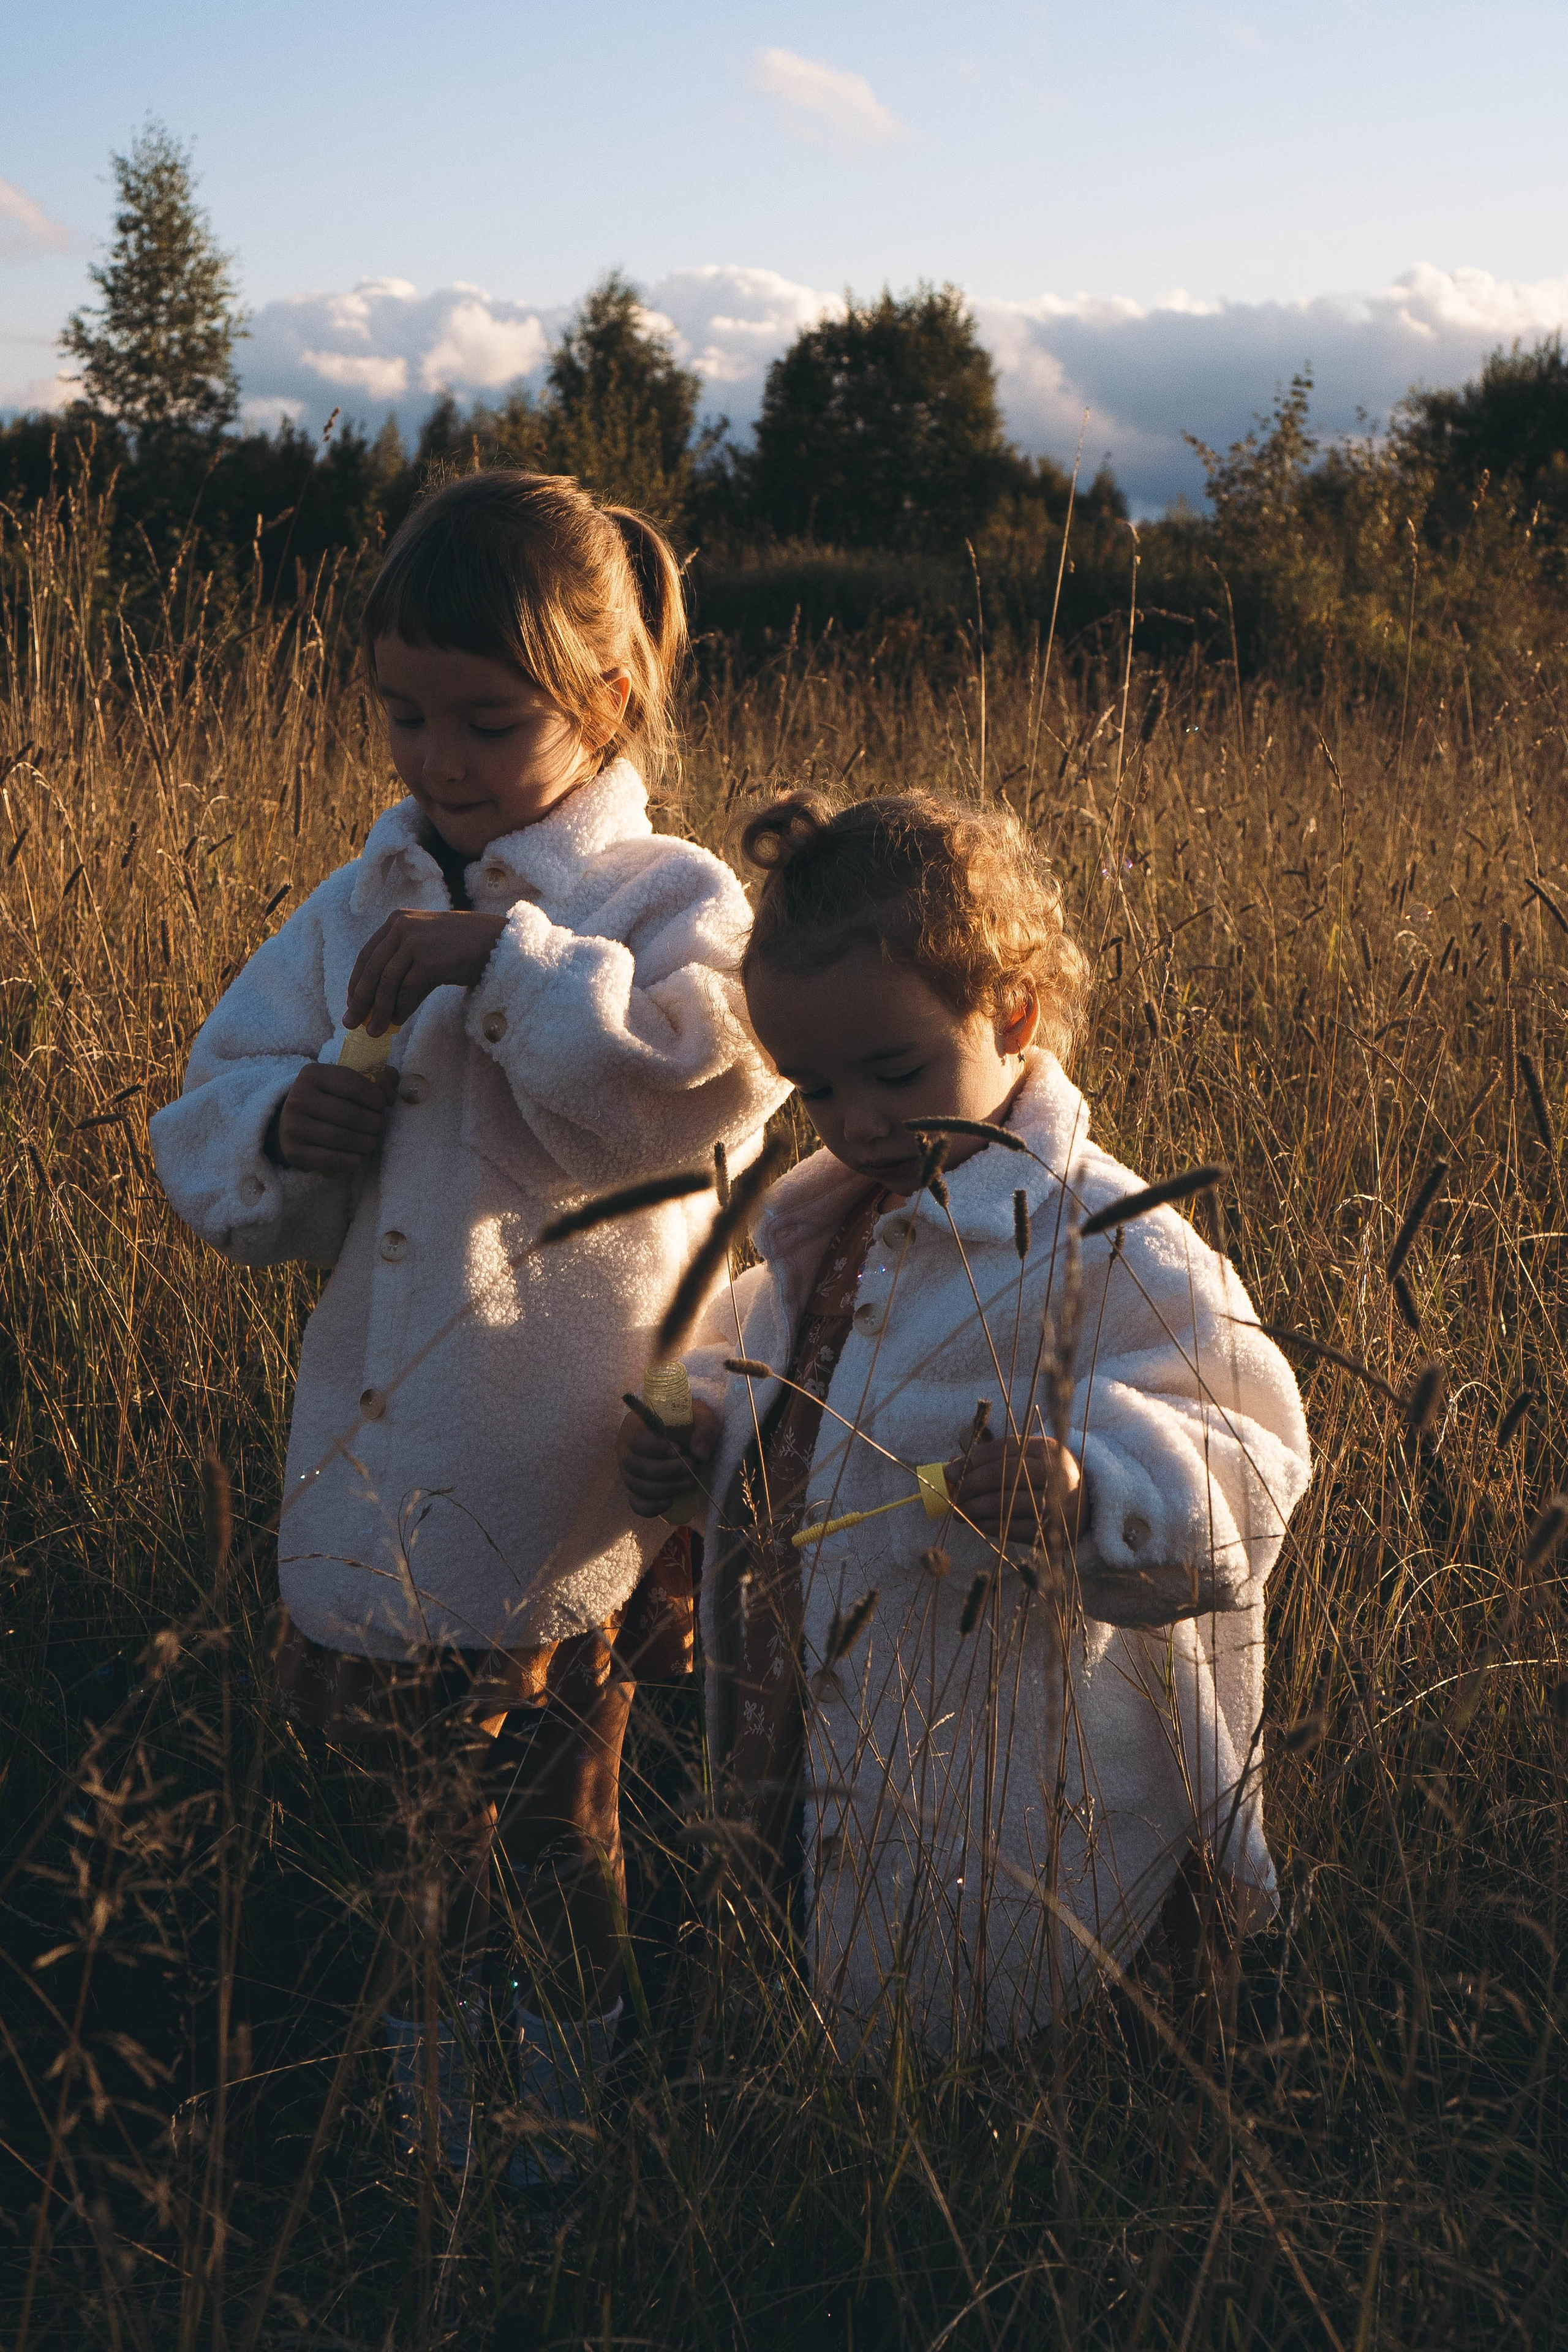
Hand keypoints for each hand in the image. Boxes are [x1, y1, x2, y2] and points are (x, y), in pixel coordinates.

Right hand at [269, 1062, 398, 1174]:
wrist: (293, 1122)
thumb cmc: (329, 1099)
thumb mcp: (345, 1080)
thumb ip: (376, 1075)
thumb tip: (393, 1080)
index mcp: (312, 1074)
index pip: (352, 1084)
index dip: (375, 1097)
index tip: (383, 1105)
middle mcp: (298, 1098)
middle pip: (350, 1115)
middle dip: (374, 1123)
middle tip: (379, 1126)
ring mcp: (292, 1126)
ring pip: (342, 1138)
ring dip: (366, 1143)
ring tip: (371, 1141)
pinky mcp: (293, 1152)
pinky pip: (330, 1159)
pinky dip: (351, 1161)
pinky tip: (359, 1157)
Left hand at [345, 908, 506, 1036]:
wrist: (497, 940)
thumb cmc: (462, 946)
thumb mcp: (426, 943)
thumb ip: (402, 960)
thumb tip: (378, 999)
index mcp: (397, 921)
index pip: (367, 955)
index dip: (356, 982)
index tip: (352, 1003)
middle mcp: (402, 927)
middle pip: (372, 970)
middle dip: (360, 1001)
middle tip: (351, 1023)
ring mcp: (416, 942)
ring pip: (387, 983)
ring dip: (380, 1011)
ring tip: (375, 1031)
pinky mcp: (430, 961)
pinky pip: (409, 991)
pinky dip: (402, 1009)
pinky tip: (399, 1021)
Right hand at [616, 1397, 718, 1518]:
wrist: (681, 1432)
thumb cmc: (685, 1420)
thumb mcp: (699, 1414)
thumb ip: (704, 1428)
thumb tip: (701, 1454)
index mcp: (635, 1426)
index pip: (636, 1440)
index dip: (656, 1449)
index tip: (679, 1450)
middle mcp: (625, 1449)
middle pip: (635, 1466)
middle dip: (666, 1471)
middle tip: (690, 1467)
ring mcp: (628, 1471)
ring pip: (636, 1486)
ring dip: (664, 1489)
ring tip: (688, 1482)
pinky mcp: (635, 1489)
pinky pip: (636, 1503)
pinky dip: (651, 1507)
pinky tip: (670, 1502)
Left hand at [947, 1433, 1084, 1545]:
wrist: (1091, 1507)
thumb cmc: (1048, 1480)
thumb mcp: (1029, 1461)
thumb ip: (995, 1460)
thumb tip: (953, 1467)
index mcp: (1049, 1449)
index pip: (1004, 1449)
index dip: (973, 1460)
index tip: (950, 1471)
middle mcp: (1056, 1473)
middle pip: (1003, 1474)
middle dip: (970, 1484)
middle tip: (952, 1493)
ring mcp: (1057, 1503)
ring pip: (1005, 1502)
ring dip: (975, 1508)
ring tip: (958, 1511)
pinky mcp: (1054, 1530)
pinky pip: (1013, 1528)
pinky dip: (989, 1525)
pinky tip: (976, 1523)